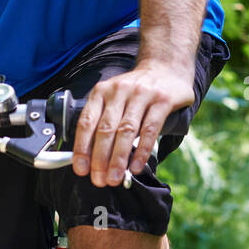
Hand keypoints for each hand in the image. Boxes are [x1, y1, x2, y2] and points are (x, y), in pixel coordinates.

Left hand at [72, 60, 194, 186]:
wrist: (166, 67)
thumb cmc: (135, 91)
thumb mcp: (114, 97)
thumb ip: (103, 120)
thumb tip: (90, 157)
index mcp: (102, 91)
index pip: (87, 122)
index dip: (82, 148)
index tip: (81, 169)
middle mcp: (120, 91)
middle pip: (106, 129)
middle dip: (100, 159)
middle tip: (99, 180)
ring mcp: (142, 94)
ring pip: (126, 131)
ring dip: (118, 158)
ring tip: (115, 178)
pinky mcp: (162, 100)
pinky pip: (149, 130)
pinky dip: (141, 151)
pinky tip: (136, 166)